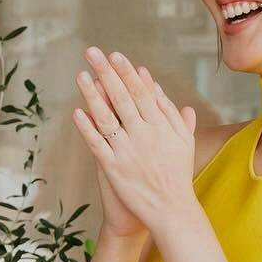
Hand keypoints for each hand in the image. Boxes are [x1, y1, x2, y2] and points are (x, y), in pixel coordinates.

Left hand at [73, 48, 197, 234]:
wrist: (171, 209)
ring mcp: (127, 151)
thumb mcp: (184, 142)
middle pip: (122, 98)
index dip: (126, 73)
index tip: (115, 56)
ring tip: (81, 75)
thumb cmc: (177, 174)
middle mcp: (144, 134)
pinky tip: (77, 112)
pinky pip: (97, 144)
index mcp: (161, 126)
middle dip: (106, 73)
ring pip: (106, 117)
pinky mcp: (114, 168)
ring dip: (92, 95)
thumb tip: (158, 88)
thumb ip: (173, 114)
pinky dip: (87, 128)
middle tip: (92, 52)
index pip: (141, 92)